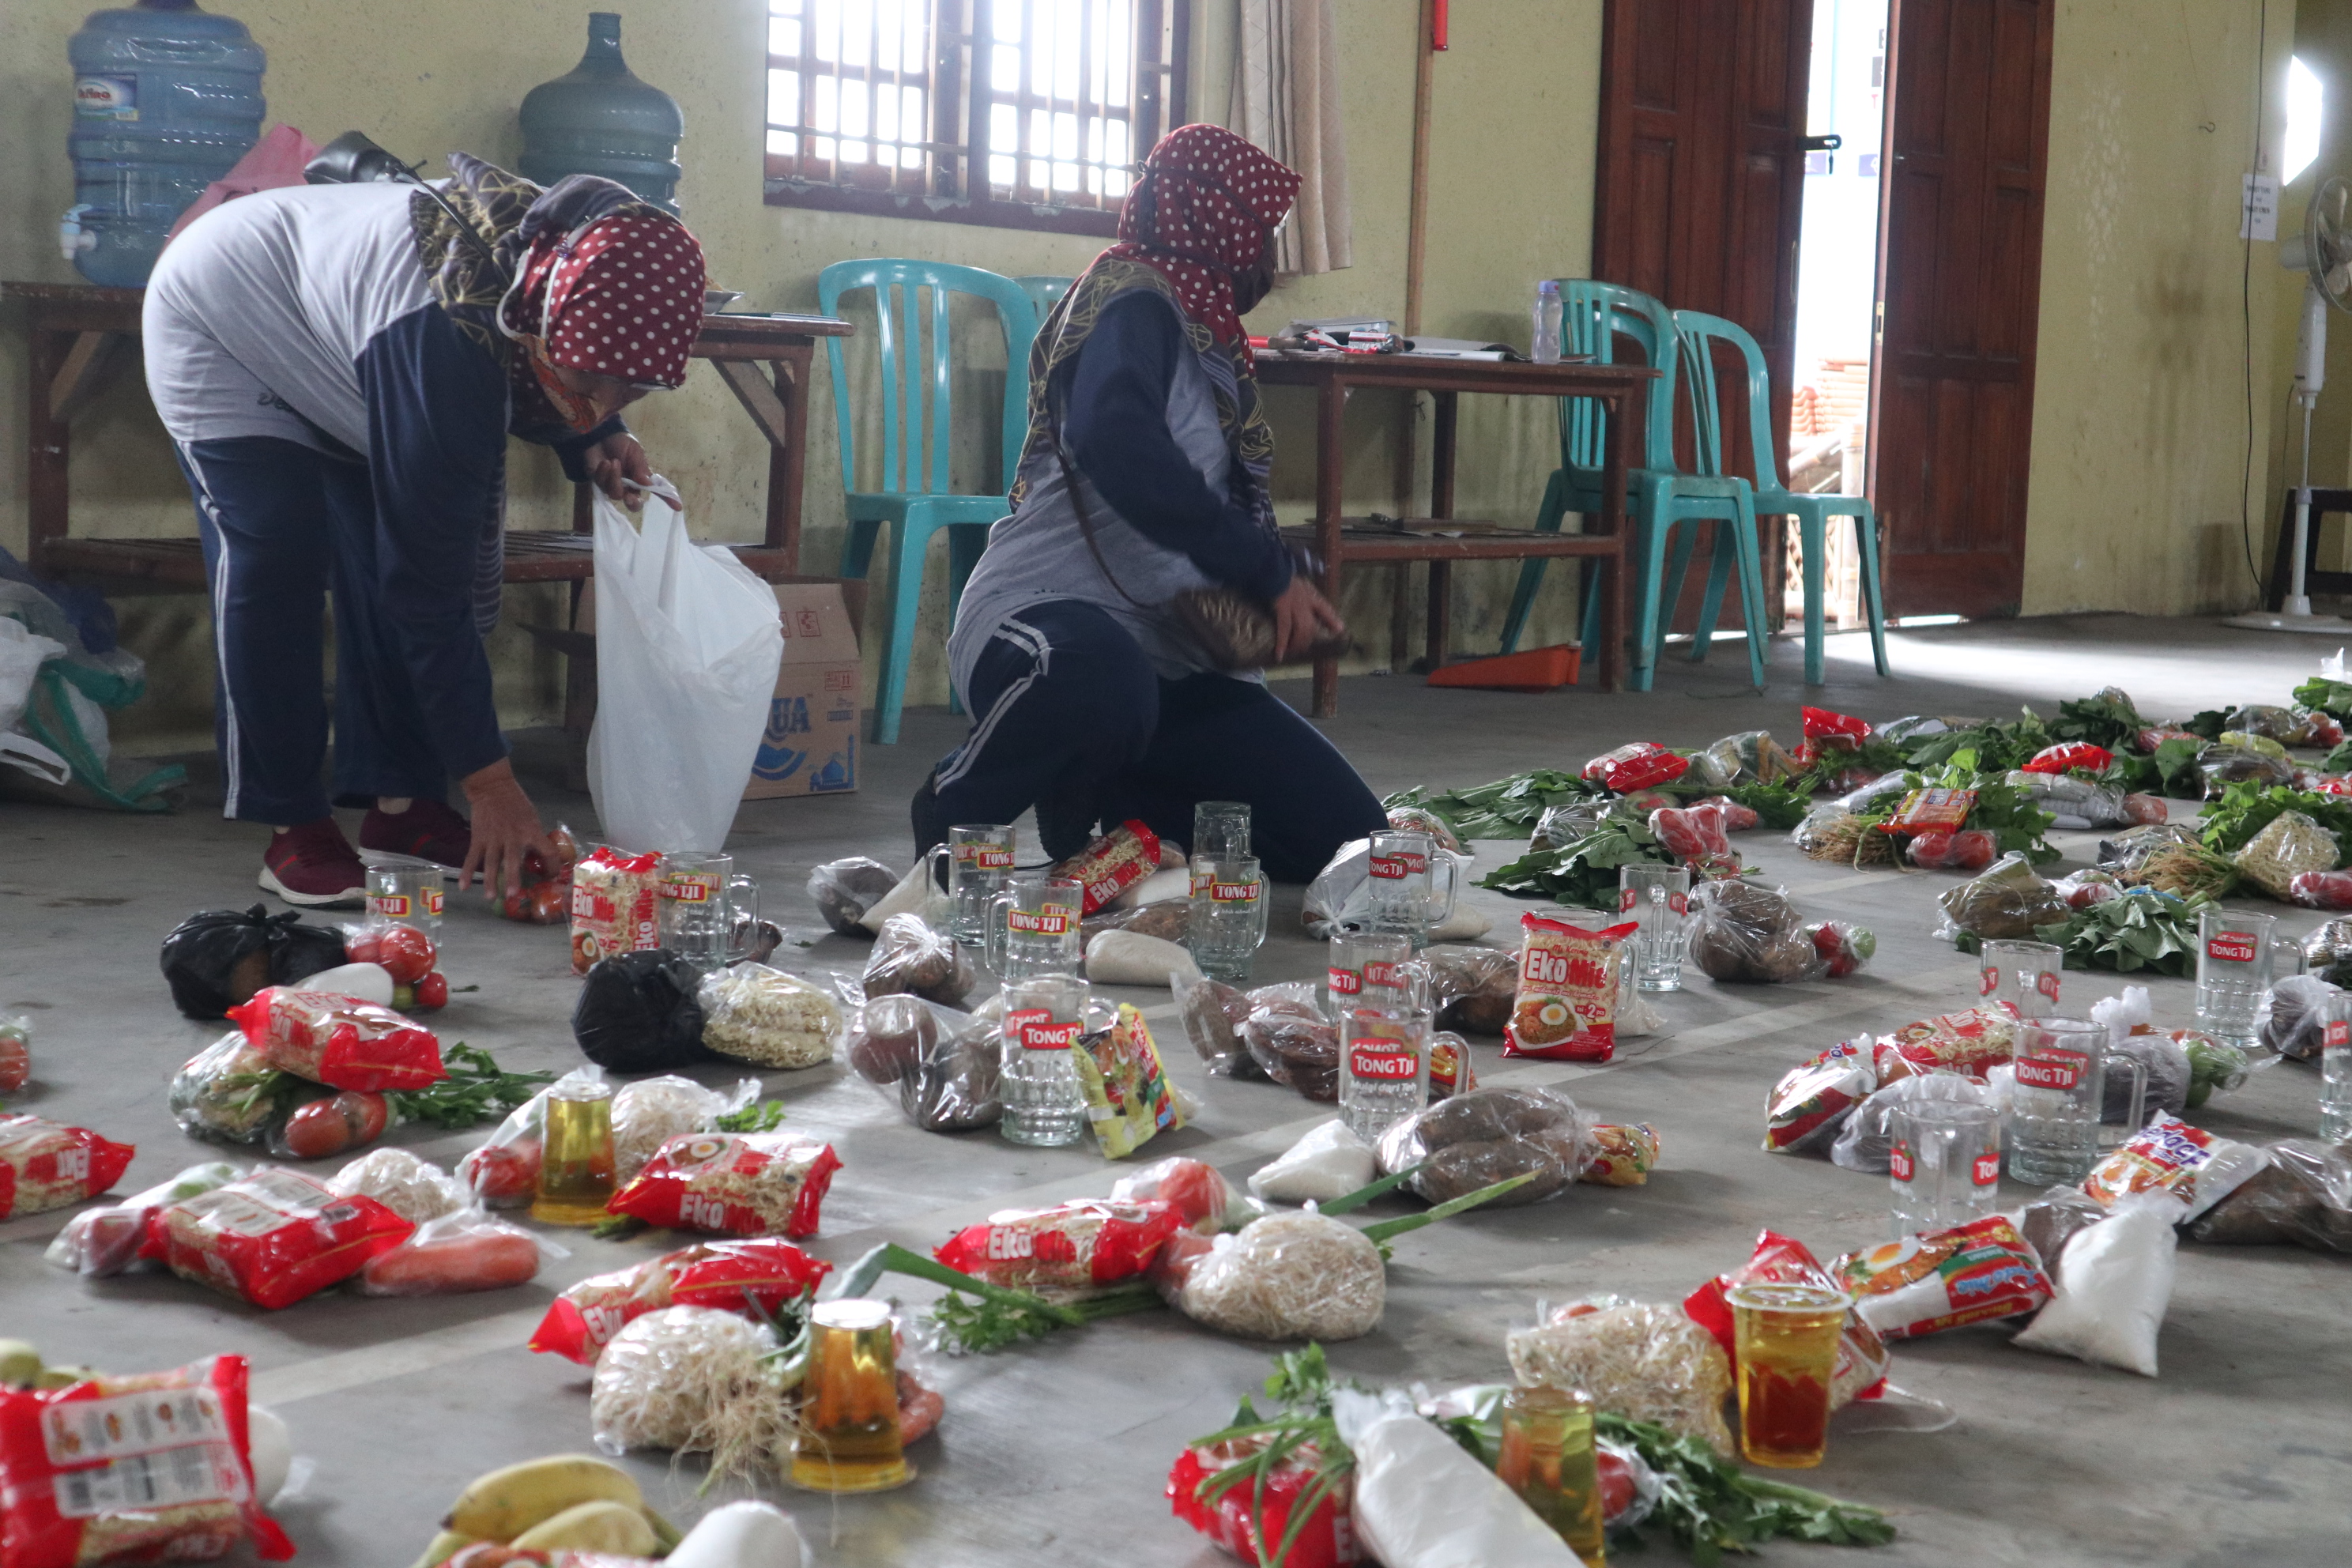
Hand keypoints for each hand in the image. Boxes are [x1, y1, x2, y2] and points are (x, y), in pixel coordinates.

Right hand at [458, 759, 556, 901]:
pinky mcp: (478, 838)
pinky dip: (466, 872)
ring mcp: (493, 838)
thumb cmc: (517, 803)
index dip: (552, 865)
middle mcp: (512, 837)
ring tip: (490, 897)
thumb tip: (540, 856)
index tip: (552, 877)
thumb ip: (535, 836)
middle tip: (513, 895)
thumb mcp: (533, 817)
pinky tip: (464, 886)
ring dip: (490, 881)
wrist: (493, 789)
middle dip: (513, 878)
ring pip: (491, 862)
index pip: (547, 850)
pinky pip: (472, 857)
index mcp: (531, 830)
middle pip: (513, 860)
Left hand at [583, 434, 676, 511]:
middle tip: (630, 496)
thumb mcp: (635, 452)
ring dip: (615, 478)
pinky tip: (604, 462)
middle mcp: (628, 486)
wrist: (600, 433)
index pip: (656, 491)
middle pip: (633, 504)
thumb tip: (648, 485)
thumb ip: (641, 469)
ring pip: (615, 494)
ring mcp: (612, 485)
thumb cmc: (621, 442)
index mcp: (641, 479)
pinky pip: (601, 484)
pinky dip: (603, 472)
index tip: (678, 507)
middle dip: (633, 502)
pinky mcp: (598, 482)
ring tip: (613, 461)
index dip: (667, 499)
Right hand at [1271, 575, 1343, 661]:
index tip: (1340, 630)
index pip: (1325, 608)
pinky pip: (1284, 631)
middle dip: (1309, 639)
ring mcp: (1295, 607)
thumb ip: (1305, 590)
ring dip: (1298, 643)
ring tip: (1293, 651)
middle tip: (1304, 648)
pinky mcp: (1283, 610)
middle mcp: (1307, 602)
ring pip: (1302, 630)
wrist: (1273, 570)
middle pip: (1311, 625)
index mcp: (1311, 594)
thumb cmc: (1284, 575)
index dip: (1332, 620)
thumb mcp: (1300, 581)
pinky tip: (1279, 655)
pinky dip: (1282, 644)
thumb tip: (1308, 596)